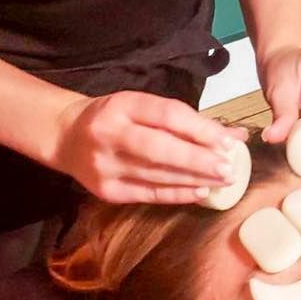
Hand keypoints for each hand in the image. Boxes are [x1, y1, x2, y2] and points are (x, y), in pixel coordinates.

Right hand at [51, 90, 246, 203]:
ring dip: (195, 180)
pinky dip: (177, 194)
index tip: (228, 141)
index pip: (167, 115)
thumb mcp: (142, 106)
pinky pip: (148, 194)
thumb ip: (186, 120)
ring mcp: (105, 165)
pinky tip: (200, 192)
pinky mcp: (106, 191)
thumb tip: (235, 136)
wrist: (66, 136)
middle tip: (229, 168)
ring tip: (223, 181)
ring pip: (157, 175)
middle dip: (199, 160)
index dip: (200, 129)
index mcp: (121, 105)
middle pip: (161, 149)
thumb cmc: (114, 117)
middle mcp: (110, 134)